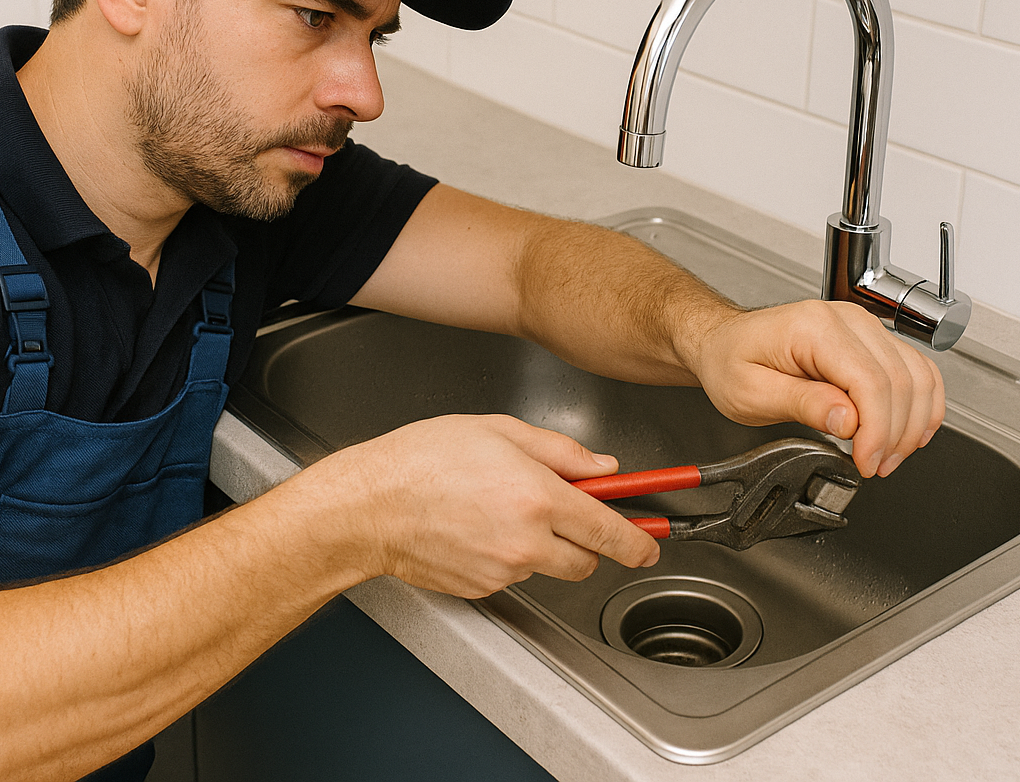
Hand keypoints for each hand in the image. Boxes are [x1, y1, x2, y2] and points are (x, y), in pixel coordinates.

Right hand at [316, 414, 660, 597]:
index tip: (652, 542)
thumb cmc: (421, 461)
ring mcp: (504, 571)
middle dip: (589, 541)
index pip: (609, 529)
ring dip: (543, 546)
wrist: (368, 507)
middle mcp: (525, 541)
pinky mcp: (483, 589)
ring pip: (549, 567)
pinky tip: (478, 528)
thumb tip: (603, 468)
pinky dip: (509, 557)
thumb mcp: (497, 431)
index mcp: (536, 496)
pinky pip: (515, 576)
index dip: (639, 539)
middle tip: (567, 514)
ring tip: (500, 510)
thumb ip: (560, 450)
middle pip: (588, 560)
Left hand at [688, 300, 944, 477]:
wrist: (724, 343)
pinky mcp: (871, 340)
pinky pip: (915, 370)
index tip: (866, 461)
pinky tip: (910, 431)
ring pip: (917, 376)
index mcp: (815, 328)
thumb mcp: (750, 392)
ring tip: (887, 455)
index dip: (877, 430)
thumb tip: (848, 421)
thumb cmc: (731, 361)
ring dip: (913, 423)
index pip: (871, 381)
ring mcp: (863, 327)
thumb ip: (802, 405)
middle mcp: (847, 320)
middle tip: (876, 465)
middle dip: (895, 434)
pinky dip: (921, 404)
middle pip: (901, 381)